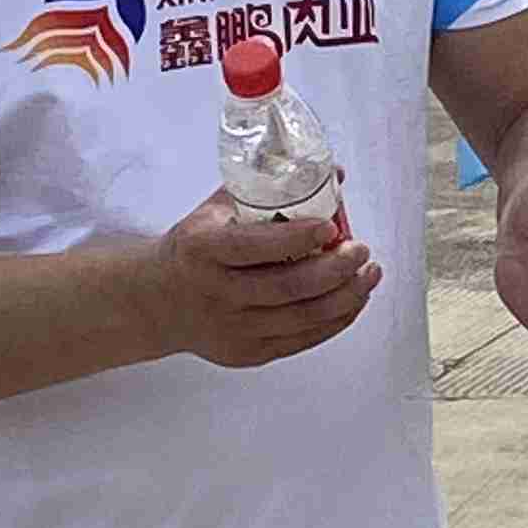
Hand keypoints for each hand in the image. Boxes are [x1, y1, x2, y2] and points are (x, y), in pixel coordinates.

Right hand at [150, 185, 378, 370]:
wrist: (159, 300)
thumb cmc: (196, 248)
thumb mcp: (217, 210)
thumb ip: (271, 191)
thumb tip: (335, 174)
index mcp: (203, 250)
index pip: (254, 246)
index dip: (298, 237)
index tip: (332, 227)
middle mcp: (216, 293)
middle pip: (287, 287)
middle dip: (335, 269)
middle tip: (362, 251)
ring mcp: (232, 328)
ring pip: (301, 318)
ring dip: (345, 296)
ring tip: (368, 274)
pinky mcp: (247, 353)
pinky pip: (301, 340)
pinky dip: (335, 321)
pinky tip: (353, 300)